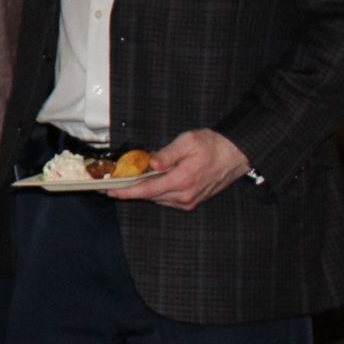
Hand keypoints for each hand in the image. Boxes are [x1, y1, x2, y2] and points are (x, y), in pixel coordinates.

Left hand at [108, 128, 252, 210]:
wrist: (234, 155)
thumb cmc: (211, 145)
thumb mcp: (187, 142)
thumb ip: (167, 154)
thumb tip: (151, 164)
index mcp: (182, 180)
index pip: (146, 190)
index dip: (126, 191)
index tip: (109, 191)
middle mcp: (184, 196)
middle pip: (149, 196)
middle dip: (129, 191)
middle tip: (111, 184)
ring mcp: (189, 201)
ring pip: (157, 199)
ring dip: (142, 191)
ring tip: (126, 182)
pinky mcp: (191, 202)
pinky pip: (167, 199)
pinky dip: (155, 192)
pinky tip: (149, 182)